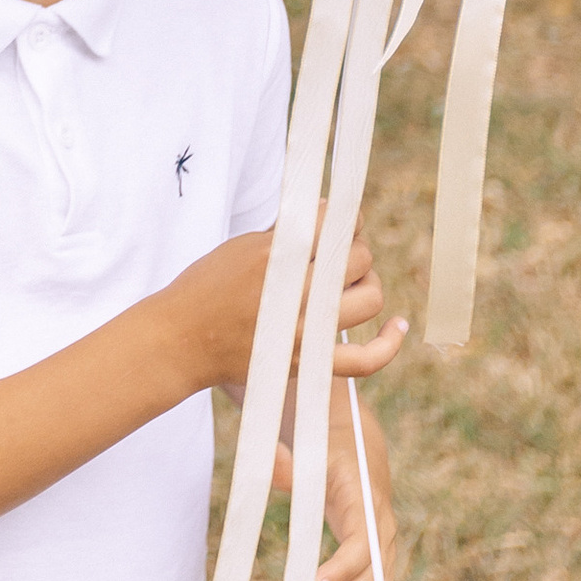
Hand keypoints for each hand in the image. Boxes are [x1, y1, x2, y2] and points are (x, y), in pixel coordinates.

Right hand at [174, 223, 405, 399]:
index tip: (343, 219)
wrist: (181, 341)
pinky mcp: (309, 364)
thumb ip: (286, 236)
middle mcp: (295, 291)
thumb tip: (328, 220)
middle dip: (354, 250)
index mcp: (276, 255)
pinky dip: (389, 344)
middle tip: (339, 254)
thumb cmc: (206, 288)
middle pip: (359, 259)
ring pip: (370, 298)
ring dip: (367, 284)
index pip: (334, 223)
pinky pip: (367, 359)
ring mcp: (305, 331)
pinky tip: (398, 326)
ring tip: (350, 283)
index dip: (346, 217)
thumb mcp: (240, 247)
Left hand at [281, 392, 397, 580]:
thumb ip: (288, 463)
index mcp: (368, 505)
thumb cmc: (328, 456)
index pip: (362, 545)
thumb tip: (272, 458)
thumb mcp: (309, 454)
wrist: (361, 458)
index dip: (342, 570)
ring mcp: (387, 557)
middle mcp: (385, 536)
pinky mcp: (381, 572)